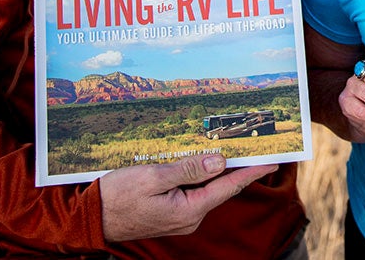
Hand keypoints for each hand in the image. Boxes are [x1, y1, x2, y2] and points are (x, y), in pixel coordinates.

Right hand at [99, 154, 277, 241]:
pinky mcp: (171, 213)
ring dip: (217, 170)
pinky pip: (193, 192)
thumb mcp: (152, 177)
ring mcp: (181, 217)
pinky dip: (199, 176)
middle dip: (238, 167)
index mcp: (189, 209)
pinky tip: (201, 161)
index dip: (252, 170)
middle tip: (256, 146)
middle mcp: (190, 217)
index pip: (229, 186)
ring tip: (232, 148)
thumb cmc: (117, 197)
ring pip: (206, 188)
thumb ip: (188, 169)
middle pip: (221, 187)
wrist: (91, 218)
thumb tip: (219, 161)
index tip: (273, 159)